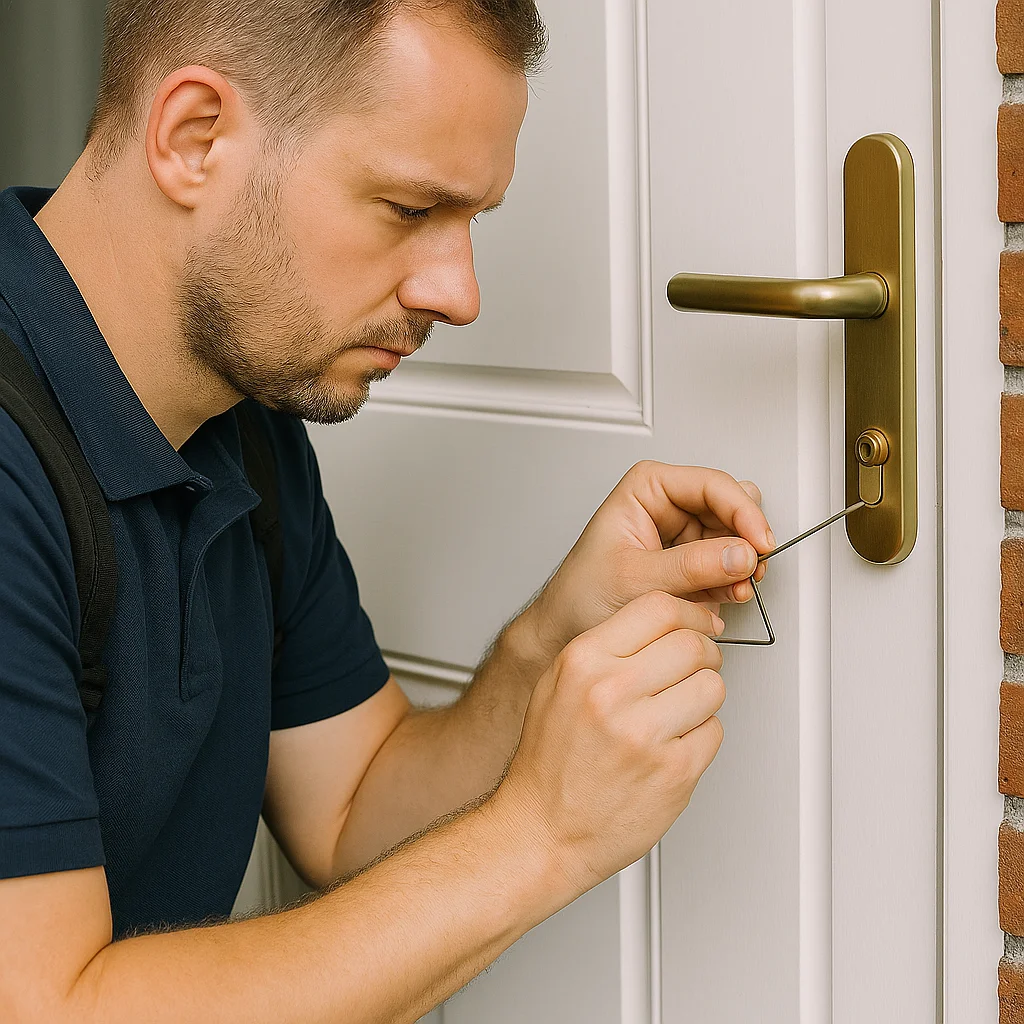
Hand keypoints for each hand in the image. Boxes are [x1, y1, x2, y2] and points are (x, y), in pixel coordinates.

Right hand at [492, 591, 725, 895]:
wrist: (543, 831)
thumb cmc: (550, 763)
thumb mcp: (557, 684)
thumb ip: (606, 647)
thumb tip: (663, 622)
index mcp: (583, 662)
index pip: (660, 607)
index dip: (689, 615)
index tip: (696, 626)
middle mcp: (612, 692)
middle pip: (694, 645)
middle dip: (702, 656)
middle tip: (692, 670)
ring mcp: (645, 734)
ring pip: (712, 686)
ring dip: (703, 697)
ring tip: (676, 713)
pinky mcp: (674, 772)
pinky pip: (714, 732)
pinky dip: (700, 737)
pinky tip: (671, 747)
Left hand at [522, 462, 774, 658]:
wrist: (568, 629)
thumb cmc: (582, 594)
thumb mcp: (636, 579)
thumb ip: (691, 566)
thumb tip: (740, 554)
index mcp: (647, 489)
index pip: (711, 485)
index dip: (742, 512)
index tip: (760, 543)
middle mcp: (667, 505)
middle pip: (729, 508)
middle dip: (744, 540)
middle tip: (752, 568)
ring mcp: (682, 535)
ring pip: (734, 537)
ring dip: (742, 565)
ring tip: (736, 588)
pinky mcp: (691, 565)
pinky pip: (728, 565)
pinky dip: (733, 581)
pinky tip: (726, 596)